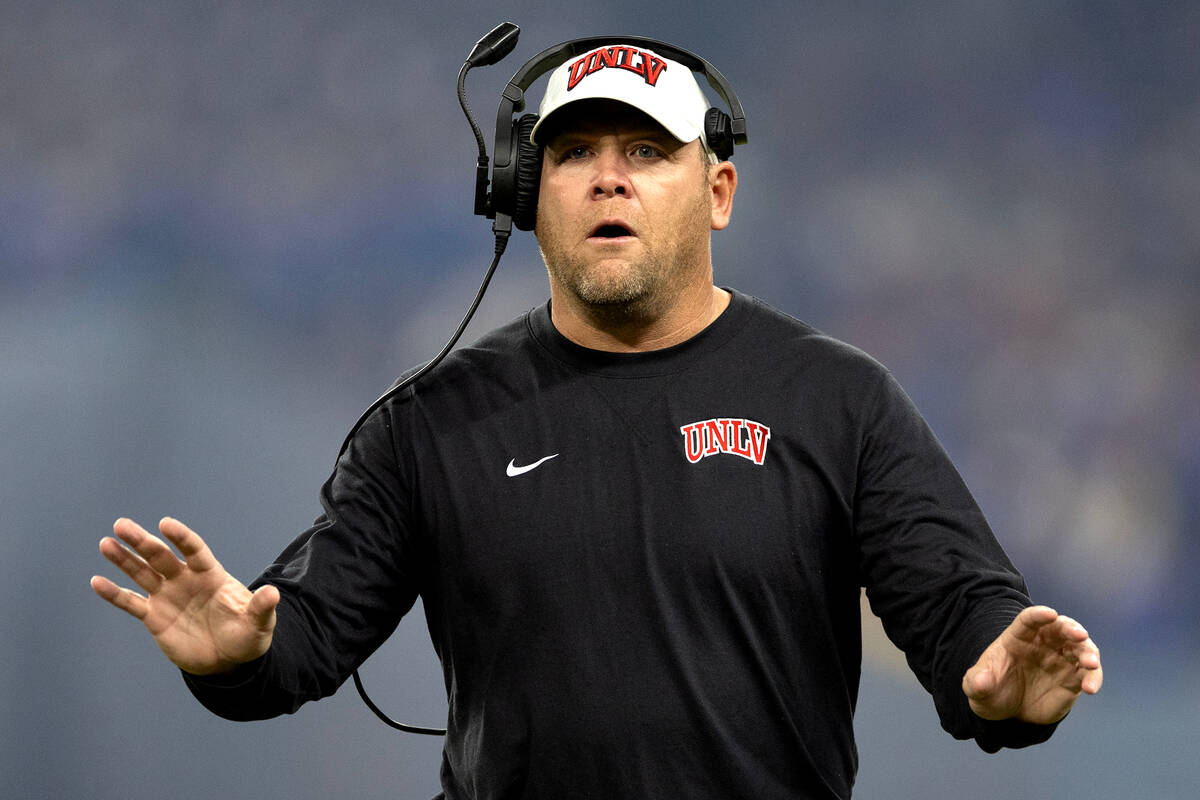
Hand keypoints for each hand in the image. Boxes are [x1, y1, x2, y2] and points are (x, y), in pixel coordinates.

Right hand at [91, 517, 278, 674]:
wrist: (228, 661)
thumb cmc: (247, 636)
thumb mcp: (258, 623)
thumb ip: (261, 608)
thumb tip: (272, 594)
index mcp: (211, 575)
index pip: (194, 550)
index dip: (181, 537)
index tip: (165, 524)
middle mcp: (186, 580)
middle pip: (161, 556)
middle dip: (142, 542)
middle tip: (121, 525)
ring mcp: (168, 597)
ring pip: (142, 574)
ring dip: (124, 559)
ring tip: (106, 543)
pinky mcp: (155, 617)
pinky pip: (131, 603)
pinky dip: (114, 594)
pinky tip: (97, 582)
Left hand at [962, 605, 1102, 724]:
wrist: (1007, 711)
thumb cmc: (991, 690)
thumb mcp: (977, 687)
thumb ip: (977, 682)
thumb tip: (981, 680)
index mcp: (1017, 638)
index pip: (1029, 620)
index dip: (1039, 615)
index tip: (1050, 614)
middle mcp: (1042, 644)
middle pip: (1060, 628)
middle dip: (1071, 628)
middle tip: (1080, 635)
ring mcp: (1060, 659)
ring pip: (1080, 648)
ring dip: (1088, 652)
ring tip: (1091, 663)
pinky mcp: (1072, 679)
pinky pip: (1087, 674)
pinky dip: (1092, 677)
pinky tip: (1091, 688)